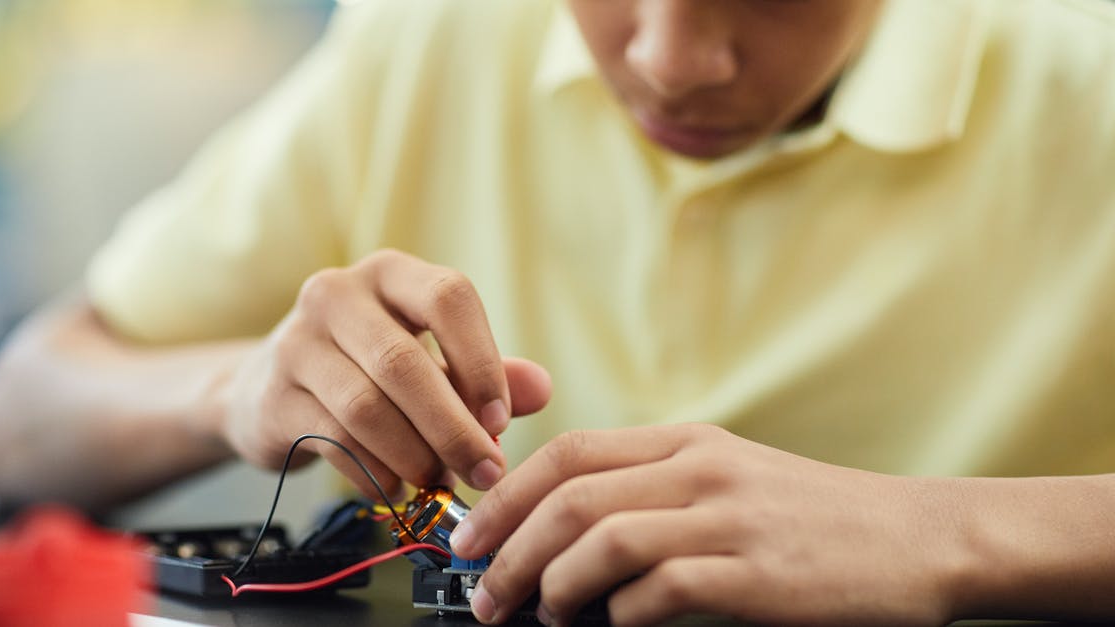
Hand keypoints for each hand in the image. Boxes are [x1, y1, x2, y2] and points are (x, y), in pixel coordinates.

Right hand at [218, 249, 551, 497]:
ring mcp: (297, 343)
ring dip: (414, 456)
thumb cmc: (368, 370)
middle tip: (485, 472)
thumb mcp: (431, 361)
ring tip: (439, 482)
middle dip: (453, 427)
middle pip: (404, 362)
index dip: (481, 361)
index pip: (448, 297)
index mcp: (390, 274)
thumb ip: (485, 374)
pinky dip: (376, 474)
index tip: (500, 421)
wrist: (268, 390)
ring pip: (367, 407)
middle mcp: (337, 294)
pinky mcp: (274, 396)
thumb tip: (541, 389)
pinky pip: (334, 441)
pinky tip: (398, 489)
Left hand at [451, 424, 970, 626]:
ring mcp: (730, 519)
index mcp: (686, 441)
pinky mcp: (757, 576)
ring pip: (603, 539)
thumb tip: (561, 534)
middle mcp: (700, 470)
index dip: (506, 495)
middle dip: (509, 548)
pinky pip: (660, 591)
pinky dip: (620, 615)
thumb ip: (651, 490)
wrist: (914, 538)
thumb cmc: (810, 516)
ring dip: (553, 584)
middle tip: (484, 595)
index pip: (569, 453)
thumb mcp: (726, 477)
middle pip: (571, 496)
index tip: (471, 537)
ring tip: (538, 616)